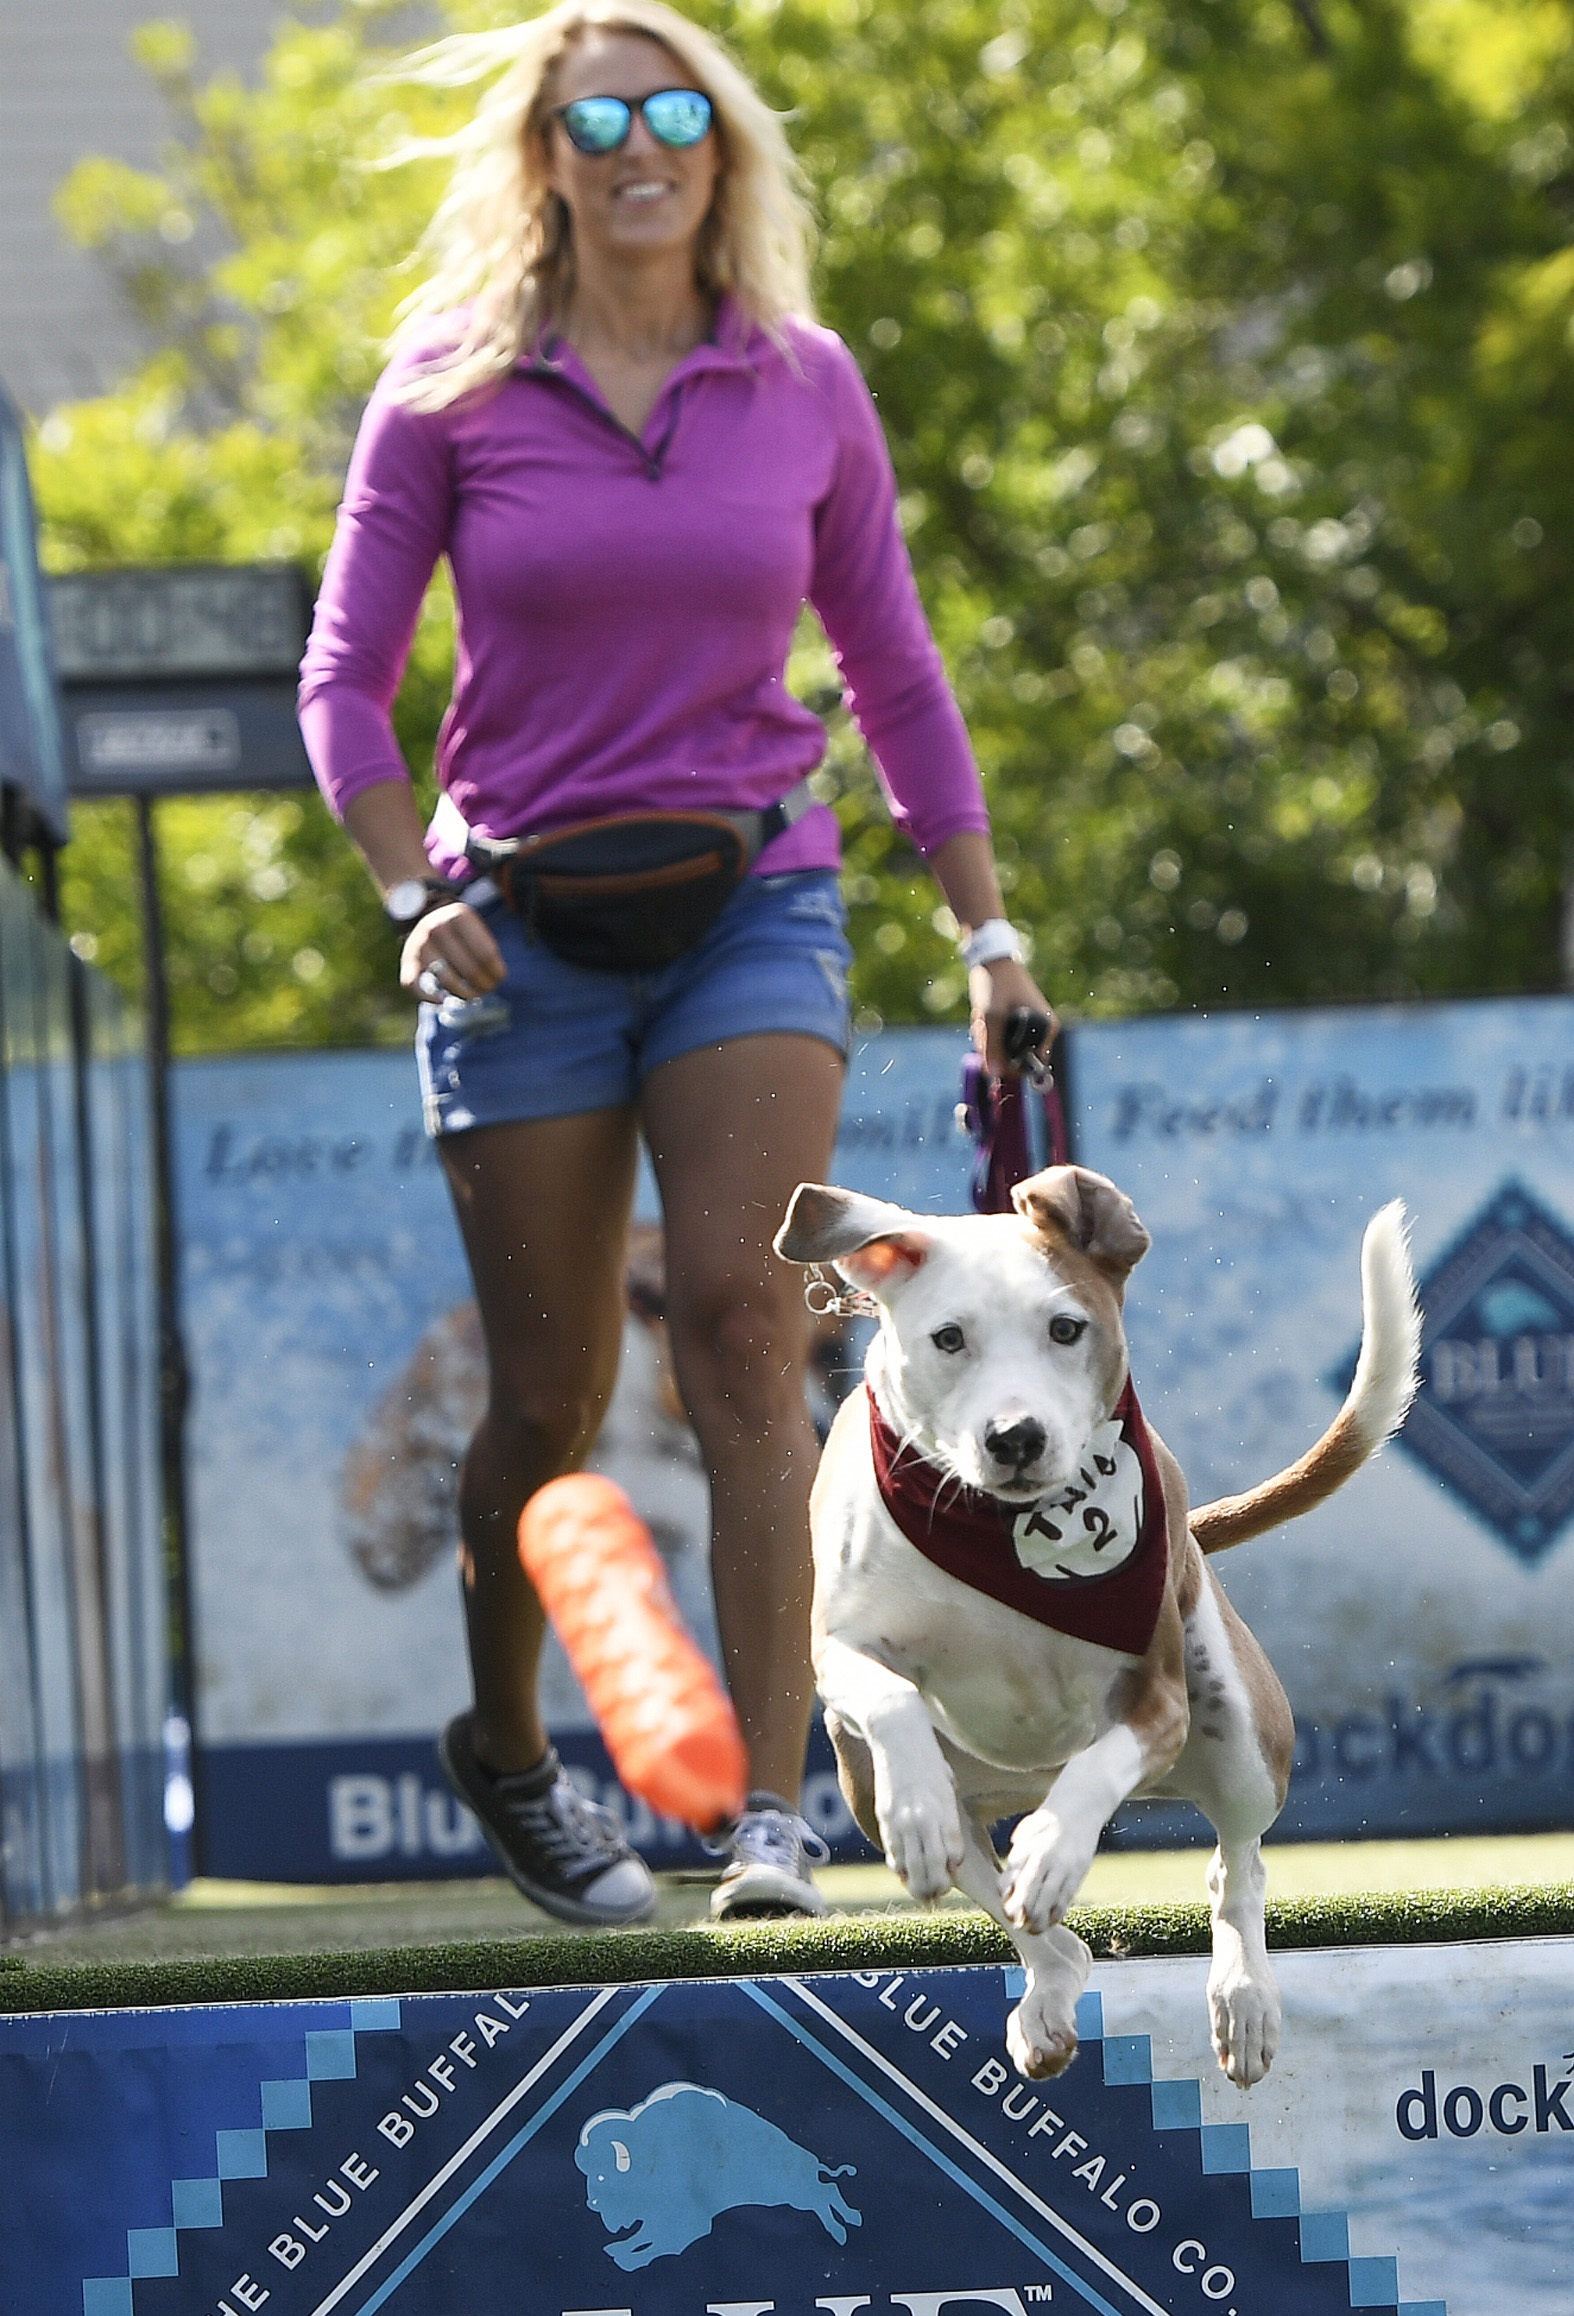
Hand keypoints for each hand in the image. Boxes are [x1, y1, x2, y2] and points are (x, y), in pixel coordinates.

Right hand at [400, 901, 505, 1003]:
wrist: (426, 919)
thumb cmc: (460, 932)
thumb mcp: (476, 928)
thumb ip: (486, 951)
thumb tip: (494, 980)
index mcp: (459, 916)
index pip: (486, 955)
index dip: (496, 973)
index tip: (499, 978)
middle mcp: (436, 927)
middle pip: (470, 970)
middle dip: (483, 986)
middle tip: (487, 989)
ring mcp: (419, 944)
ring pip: (448, 981)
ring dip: (464, 994)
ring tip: (472, 995)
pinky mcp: (407, 961)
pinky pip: (419, 986)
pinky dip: (433, 998)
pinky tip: (445, 1000)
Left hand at [969, 956, 1056, 1075]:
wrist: (992, 959)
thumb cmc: (996, 984)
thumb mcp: (991, 1017)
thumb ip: (993, 1047)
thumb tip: (995, 1075)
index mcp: (1046, 1029)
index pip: (1031, 1066)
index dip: (1008, 1065)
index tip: (990, 1050)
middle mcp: (1043, 1030)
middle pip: (1015, 1059)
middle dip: (994, 1048)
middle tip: (982, 1027)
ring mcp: (1030, 1026)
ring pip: (1004, 1049)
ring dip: (988, 1039)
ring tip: (982, 1018)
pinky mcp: (1018, 1022)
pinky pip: (1001, 1039)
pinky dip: (989, 1032)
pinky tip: (983, 1016)